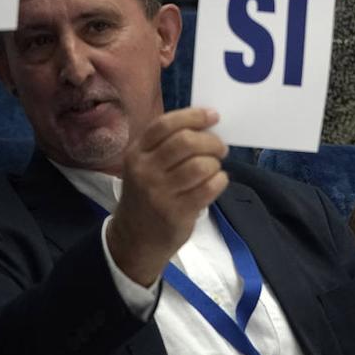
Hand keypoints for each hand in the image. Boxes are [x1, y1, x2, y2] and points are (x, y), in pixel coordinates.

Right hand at [108, 108, 228, 286]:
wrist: (134, 238)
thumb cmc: (147, 194)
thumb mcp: (146, 166)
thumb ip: (169, 144)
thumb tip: (207, 123)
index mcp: (137, 153)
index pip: (165, 124)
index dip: (193, 116)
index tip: (213, 116)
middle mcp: (144, 170)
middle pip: (186, 142)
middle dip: (211, 141)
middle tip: (220, 148)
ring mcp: (159, 193)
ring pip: (200, 165)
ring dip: (215, 163)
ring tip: (214, 168)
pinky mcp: (176, 212)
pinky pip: (209, 188)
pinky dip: (220, 181)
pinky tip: (216, 182)